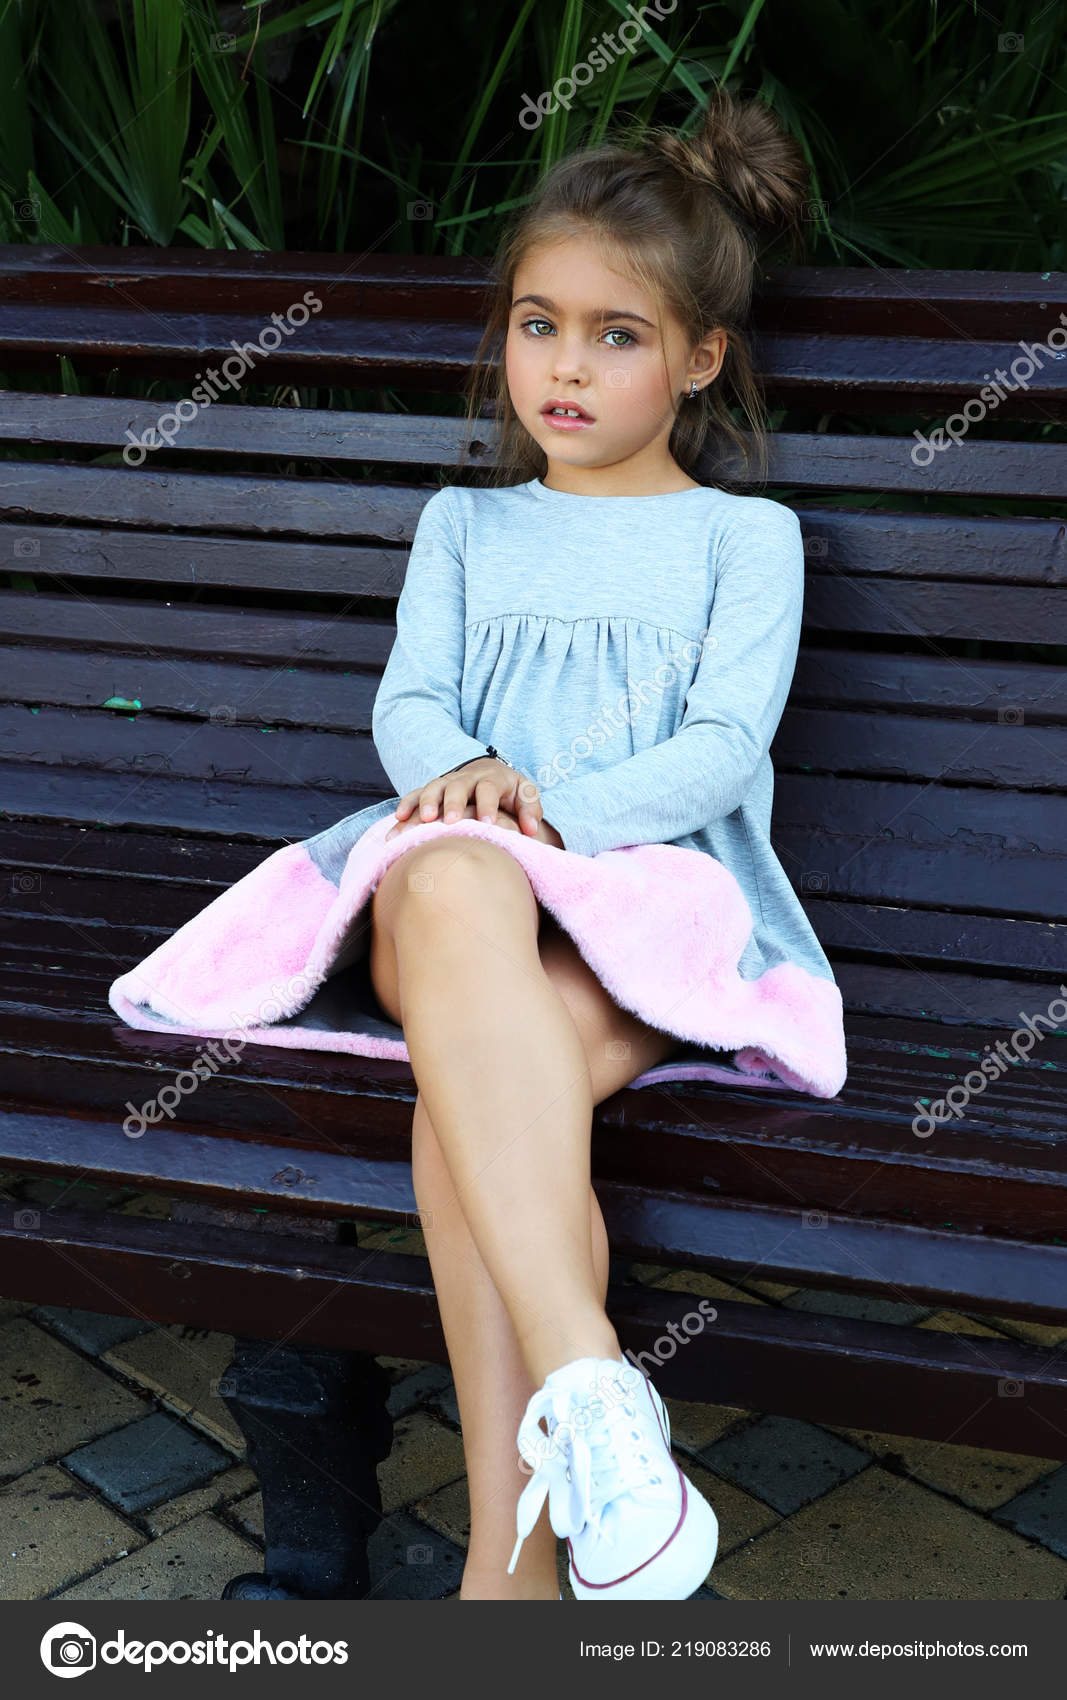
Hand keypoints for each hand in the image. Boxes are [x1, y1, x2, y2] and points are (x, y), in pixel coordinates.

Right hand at [386, 757, 546, 840]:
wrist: (488, 774)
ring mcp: (447, 782)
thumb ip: (531, 810)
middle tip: (450, 822)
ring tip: (424, 820)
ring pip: (434, 787)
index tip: (488, 825)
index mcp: (491, 778)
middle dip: (453, 803)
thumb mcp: (525, 795)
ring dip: (426, 802)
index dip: (487, 806)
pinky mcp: (432, 790)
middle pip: (458, 785)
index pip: (488, 788)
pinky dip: (407, 804)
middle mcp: (467, 778)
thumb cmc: (509, 792)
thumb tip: (532, 830)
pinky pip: (416, 794)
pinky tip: (399, 819)